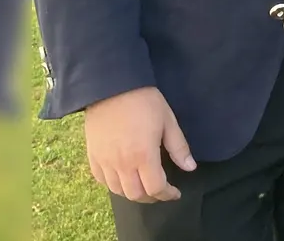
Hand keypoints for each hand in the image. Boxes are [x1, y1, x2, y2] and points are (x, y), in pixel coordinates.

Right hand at [84, 86, 194, 202]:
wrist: (111, 86)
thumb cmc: (144, 101)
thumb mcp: (168, 121)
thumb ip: (179, 148)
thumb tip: (190, 168)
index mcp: (143, 155)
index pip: (155, 188)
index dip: (168, 194)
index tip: (175, 192)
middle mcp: (122, 163)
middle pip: (136, 195)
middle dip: (151, 197)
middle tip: (161, 190)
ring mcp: (104, 161)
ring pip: (118, 191)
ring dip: (133, 193)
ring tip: (144, 186)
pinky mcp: (93, 156)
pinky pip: (102, 180)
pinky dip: (114, 185)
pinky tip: (123, 178)